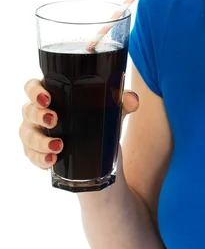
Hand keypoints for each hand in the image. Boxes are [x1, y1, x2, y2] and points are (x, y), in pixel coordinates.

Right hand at [19, 78, 139, 170]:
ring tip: (58, 147)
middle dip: (38, 115)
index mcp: (54, 95)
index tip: (47, 98)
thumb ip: (123, 101)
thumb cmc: (100, 120)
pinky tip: (51, 162)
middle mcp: (40, 112)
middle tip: (54, 120)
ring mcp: (37, 133)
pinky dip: (39, 159)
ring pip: (27, 135)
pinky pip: (31, 156)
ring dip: (40, 141)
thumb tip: (132, 100)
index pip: (33, 86)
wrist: (102, 155)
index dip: (34, 90)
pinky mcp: (39, 153)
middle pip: (27, 109)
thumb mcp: (113, 110)